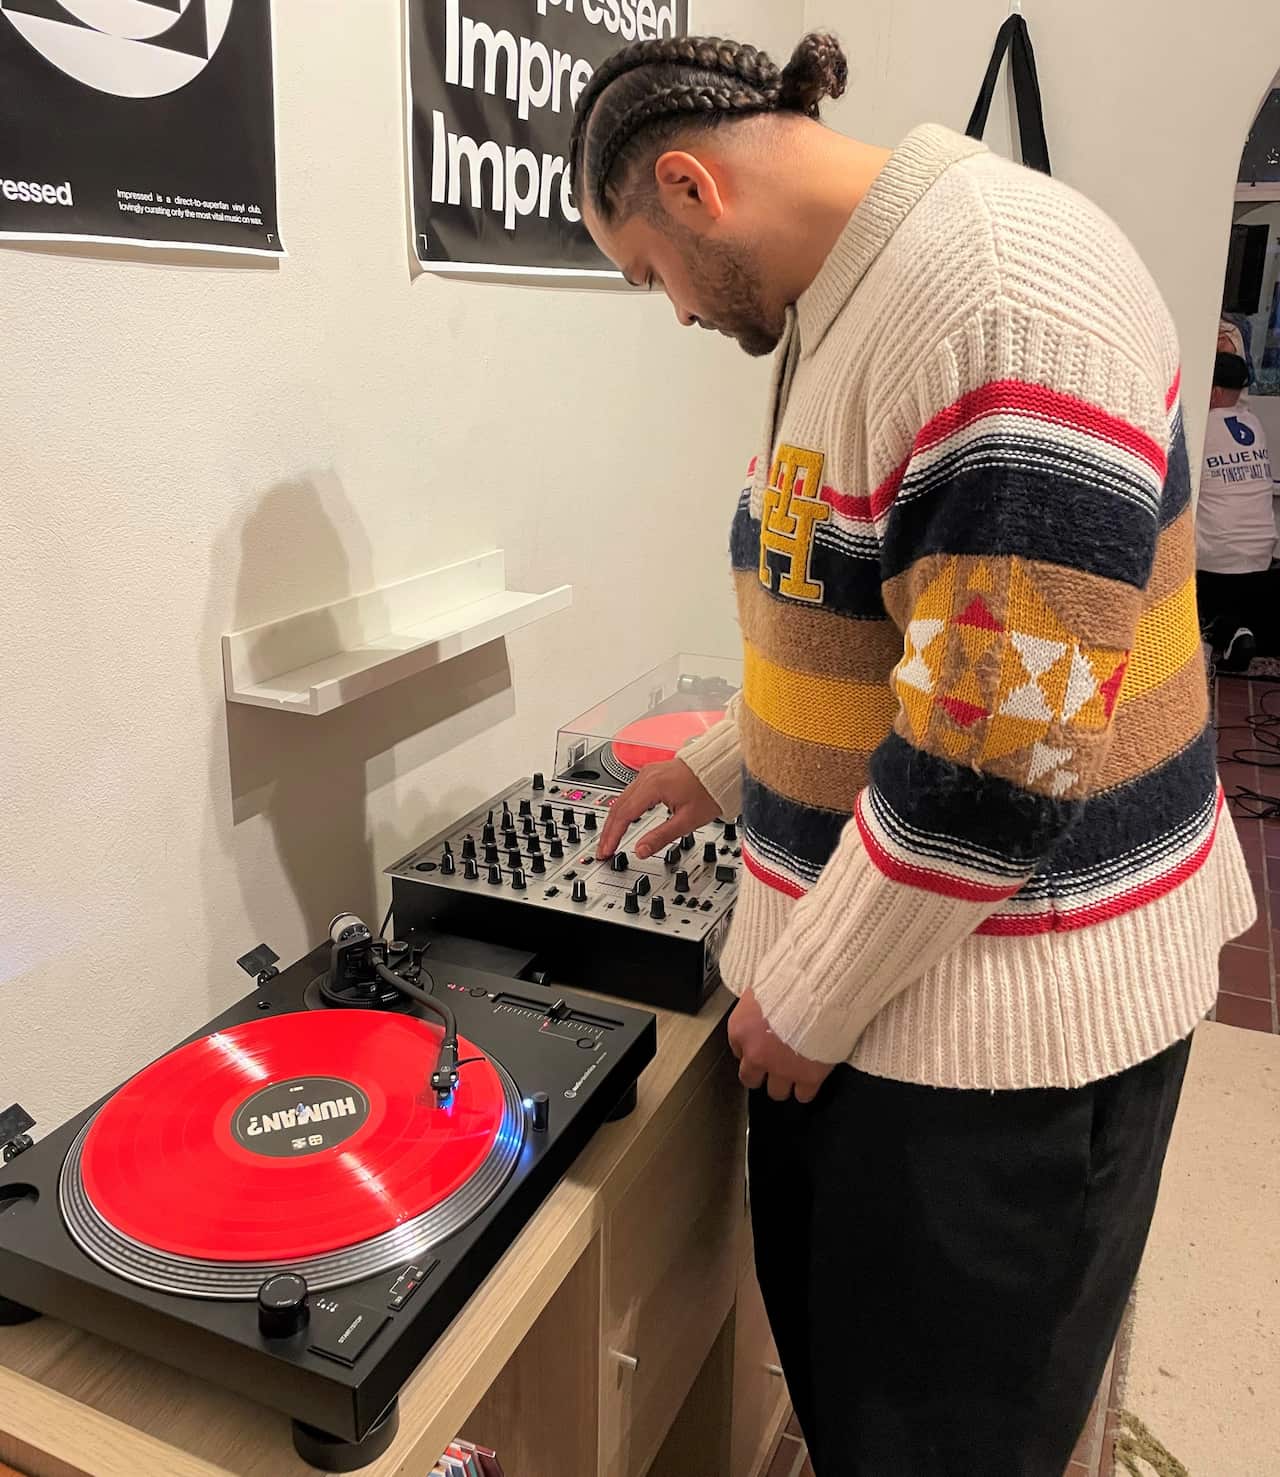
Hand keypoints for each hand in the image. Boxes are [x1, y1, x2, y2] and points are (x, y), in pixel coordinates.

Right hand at [597, 758, 719, 860]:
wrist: (723, 767)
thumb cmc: (710, 789)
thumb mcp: (687, 820)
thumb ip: (661, 837)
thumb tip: (641, 850)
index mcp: (652, 786)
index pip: (623, 815)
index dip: (612, 836)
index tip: (606, 851)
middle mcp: (646, 776)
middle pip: (617, 806)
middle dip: (608, 830)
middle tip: (603, 849)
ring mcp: (648, 773)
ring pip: (622, 799)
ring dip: (614, 820)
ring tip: (610, 839)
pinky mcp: (653, 774)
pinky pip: (630, 792)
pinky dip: (623, 809)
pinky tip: (623, 820)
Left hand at [727, 990, 833, 1103]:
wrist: (818, 991)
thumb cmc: (792, 981)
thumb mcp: (763, 987)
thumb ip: (759, 1005)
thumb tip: (763, 1007)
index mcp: (741, 1030)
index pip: (737, 1048)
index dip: (750, 1047)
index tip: (758, 1043)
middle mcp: (757, 1054)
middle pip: (750, 1078)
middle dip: (760, 1073)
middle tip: (771, 1065)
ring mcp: (782, 1068)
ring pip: (776, 1092)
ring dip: (783, 1083)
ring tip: (792, 1073)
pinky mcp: (808, 1076)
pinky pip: (804, 1095)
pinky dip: (806, 1090)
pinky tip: (810, 1080)